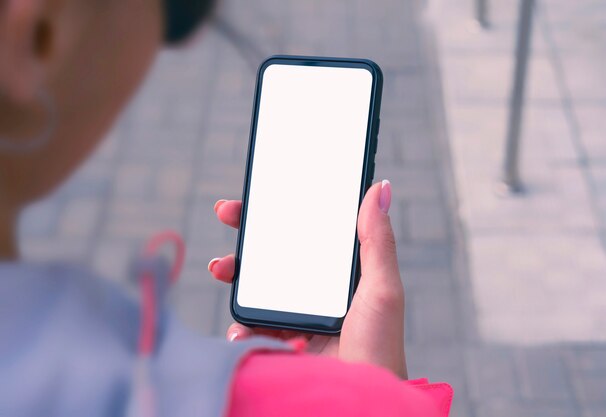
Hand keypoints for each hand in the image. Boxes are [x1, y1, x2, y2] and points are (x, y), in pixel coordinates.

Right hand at [208, 181, 406, 378]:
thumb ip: (377, 241)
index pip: (309, 231)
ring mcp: (294, 315)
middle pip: (276, 252)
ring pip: (257, 284)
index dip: (286, 210)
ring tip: (222, 268)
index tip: (263, 192)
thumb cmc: (380, 347)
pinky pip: (250, 324)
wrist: (355, 401)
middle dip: (249, 231)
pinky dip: (239, 322)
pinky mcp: (278, 339)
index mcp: (339, 273)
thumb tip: (381, 187)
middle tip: (228, 213)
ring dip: (234, 272)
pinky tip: (241, 326)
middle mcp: (315, 290)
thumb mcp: (382, 289)